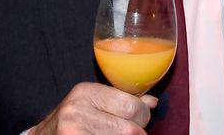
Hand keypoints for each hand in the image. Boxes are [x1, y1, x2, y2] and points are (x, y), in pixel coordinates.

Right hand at [30, 82, 157, 134]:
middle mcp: (77, 111)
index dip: (143, 116)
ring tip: (114, 134)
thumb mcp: (92, 104)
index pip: (131, 105)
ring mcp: (74, 132)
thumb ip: (121, 100)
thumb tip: (151, 103)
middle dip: (136, 133)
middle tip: (130, 132)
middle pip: (130, 129)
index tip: (139, 121)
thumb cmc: (72, 121)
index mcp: (85, 92)